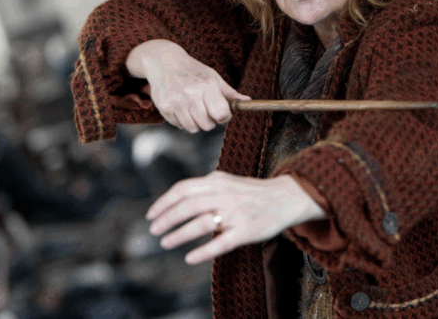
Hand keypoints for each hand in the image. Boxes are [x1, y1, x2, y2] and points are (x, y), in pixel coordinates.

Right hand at [126, 40, 250, 132]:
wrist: (164, 63)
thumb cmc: (193, 70)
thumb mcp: (213, 77)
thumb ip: (229, 92)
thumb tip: (247, 101)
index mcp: (207, 86)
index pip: (221, 114)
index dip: (224, 117)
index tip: (222, 113)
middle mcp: (191, 95)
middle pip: (208, 125)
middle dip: (210, 121)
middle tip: (206, 110)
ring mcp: (176, 103)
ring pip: (193, 128)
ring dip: (196, 123)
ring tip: (194, 109)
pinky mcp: (164, 108)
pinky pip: (179, 126)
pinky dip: (183, 121)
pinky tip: (182, 108)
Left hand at [146, 171, 325, 264]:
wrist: (286, 198)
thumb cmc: (253, 192)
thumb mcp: (229, 180)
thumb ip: (206, 184)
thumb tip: (179, 194)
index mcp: (219, 180)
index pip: (183, 189)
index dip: (164, 202)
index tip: (151, 214)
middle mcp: (225, 195)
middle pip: (188, 205)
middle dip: (166, 219)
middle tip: (154, 230)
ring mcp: (236, 213)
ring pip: (201, 224)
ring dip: (179, 235)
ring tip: (165, 242)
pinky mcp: (245, 231)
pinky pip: (220, 243)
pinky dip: (202, 251)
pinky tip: (189, 258)